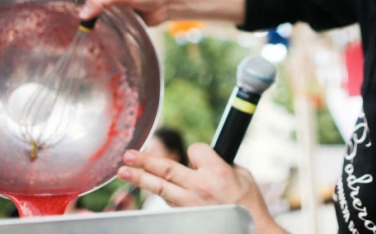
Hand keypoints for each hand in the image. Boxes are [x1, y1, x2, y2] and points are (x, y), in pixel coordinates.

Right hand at [79, 0, 245, 26]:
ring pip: (96, 18)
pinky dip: (102, 32)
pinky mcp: (121, 20)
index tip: (59, 14)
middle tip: (66, 30)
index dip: (69, 1)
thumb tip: (83, 14)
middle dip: (78, 17)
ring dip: (90, 26)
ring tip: (77, 37)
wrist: (169, 2)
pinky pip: (108, 27)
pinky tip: (94, 41)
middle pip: (85, 6)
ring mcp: (113, 8)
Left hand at [118, 143, 286, 233]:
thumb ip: (222, 163)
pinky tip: (149, 185)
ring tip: (124, 171)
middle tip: (128, 155)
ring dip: (141, 179)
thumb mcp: (242, 175)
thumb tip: (206, 160)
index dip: (197, 152)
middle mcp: (200, 187)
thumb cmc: (249, 204)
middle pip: (167, 169)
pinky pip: (169, 201)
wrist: (251, 231)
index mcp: (216, 172)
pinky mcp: (186, 216)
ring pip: (160, 188)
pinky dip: (159, 192)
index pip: (195, 150)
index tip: (201, 157)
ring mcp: (190, 204)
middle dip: (145, 161)